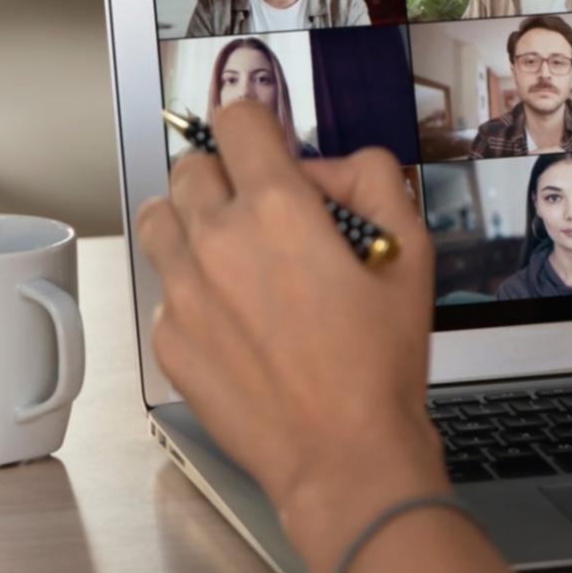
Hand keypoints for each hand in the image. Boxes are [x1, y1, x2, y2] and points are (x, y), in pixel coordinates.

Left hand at [136, 100, 444, 572]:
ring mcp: (183, 292)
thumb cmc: (379, 363)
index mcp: (276, 208)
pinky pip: (165, 287)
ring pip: (159, 218)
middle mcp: (216, 241)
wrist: (344, 454)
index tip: (269, 143)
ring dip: (193, 220)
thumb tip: (338, 165)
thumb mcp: (411, 252)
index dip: (258, 123)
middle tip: (262, 208)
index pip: (236, 118)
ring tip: (235, 252)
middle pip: (189, 164)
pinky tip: (238, 317)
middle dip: (226, 174)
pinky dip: (193, 287)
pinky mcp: (169, 339)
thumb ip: (377, 180)